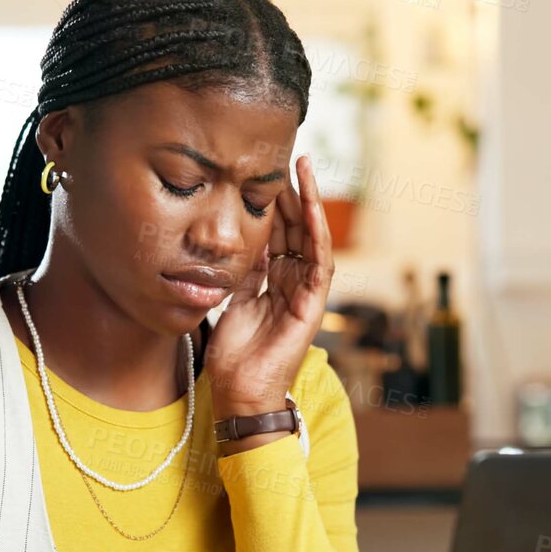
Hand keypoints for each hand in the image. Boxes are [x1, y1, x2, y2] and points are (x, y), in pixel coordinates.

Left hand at [204, 155, 334, 421]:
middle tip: (288, 159)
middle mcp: (293, 284)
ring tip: (304, 170)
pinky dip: (317, 232)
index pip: (278, 235)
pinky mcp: (313, 304)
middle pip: (295, 230)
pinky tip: (311, 206)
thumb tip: (237, 244)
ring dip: (309, 203)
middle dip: (292, 195)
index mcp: (274, 283)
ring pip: (311, 238)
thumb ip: (240, 273)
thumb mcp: (231, 301)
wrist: (240, 391)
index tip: (266, 176)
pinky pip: (320, 261)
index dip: (274, 206)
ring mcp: (306, 293)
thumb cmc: (234, 356)